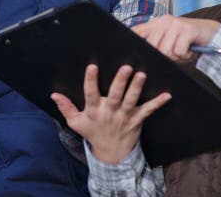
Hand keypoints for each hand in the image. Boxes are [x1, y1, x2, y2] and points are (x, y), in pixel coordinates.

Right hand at [51, 64, 170, 163]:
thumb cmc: (93, 132)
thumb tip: (54, 94)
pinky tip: (167, 95)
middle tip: (126, 68)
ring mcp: (125, 116)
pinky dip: (157, 103)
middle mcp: (110, 112)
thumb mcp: (76, 123)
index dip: (91, 81)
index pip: (91, 94)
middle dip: (121, 81)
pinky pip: (148, 111)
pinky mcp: (137, 120)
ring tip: (142, 74)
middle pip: (115, 95)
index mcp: (94, 110)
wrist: (112, 153)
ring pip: (131, 100)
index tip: (92, 67)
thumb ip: (66, 107)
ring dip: (137, 87)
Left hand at [132, 15, 220, 61]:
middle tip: (176, 53)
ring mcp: (176, 24)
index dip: (132, 42)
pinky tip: (191, 49)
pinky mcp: (187, 30)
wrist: (213, 33)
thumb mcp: (170, 40)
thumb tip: (143, 55)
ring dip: (177, 57)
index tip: (130, 50)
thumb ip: (157, 44)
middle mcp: (164, 21)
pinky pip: (179, 51)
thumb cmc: (188, 41)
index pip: (137, 31)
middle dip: (164, 55)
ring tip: (184, 50)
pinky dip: (186, 55)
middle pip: (153, 46)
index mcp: (157, 23)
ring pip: (166, 51)